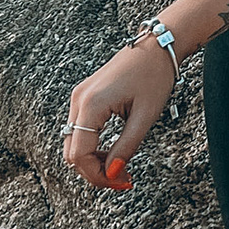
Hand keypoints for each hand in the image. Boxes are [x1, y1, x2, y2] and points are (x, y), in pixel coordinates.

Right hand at [60, 40, 174, 191]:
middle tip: (123, 179)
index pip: (79, 155)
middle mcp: (78, 100)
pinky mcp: (85, 97)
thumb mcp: (145, 116)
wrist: (157, 46)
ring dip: (93, 160)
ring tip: (121, 166)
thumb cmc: (155, 75)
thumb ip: (127, 146)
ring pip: (74, 143)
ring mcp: (79, 97)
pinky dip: (93, 146)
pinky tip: (112, 151)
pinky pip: (80, 130)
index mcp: (91, 104)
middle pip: (71, 152)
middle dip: (95, 171)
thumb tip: (113, 173)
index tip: (121, 182)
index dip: (98, 175)